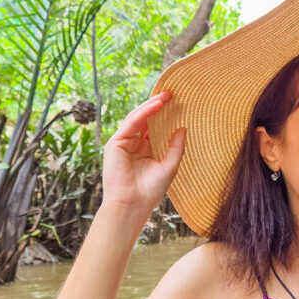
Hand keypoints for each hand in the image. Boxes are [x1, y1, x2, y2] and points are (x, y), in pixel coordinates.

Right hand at [101, 91, 185, 220]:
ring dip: (151, 106)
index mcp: (145, 150)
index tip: (177, 103)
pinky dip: (144, 113)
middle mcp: (133, 145)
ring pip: (137, 118)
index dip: (164, 115)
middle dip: (157, 106)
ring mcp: (123, 143)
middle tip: (172, 94)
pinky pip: (131, 123)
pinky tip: (156, 105)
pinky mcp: (115, 143)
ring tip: (166, 96)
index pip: (154, 127)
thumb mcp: (169, 166)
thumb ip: (176, 147)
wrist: (133, 205)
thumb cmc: (150, 191)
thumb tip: (183, 128)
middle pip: (145, 120)